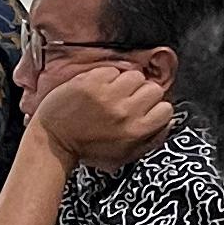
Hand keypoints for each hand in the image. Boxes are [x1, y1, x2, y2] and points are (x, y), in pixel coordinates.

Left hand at [32, 61, 174, 169]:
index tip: (143, 110)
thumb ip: (152, 139)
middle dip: (142, 93)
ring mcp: (107, 96)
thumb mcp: (125, 154)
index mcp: (136, 131)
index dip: (155, 108)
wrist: (54, 140)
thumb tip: (169, 120)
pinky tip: (96, 89)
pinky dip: (105, 77)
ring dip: (125, 83)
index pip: (165, 109)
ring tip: (111, 94)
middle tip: (127, 100)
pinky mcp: (91, 83)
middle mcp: (125, 112)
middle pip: (154, 89)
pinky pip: (112, 70)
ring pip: (135, 76)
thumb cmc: (90, 148)